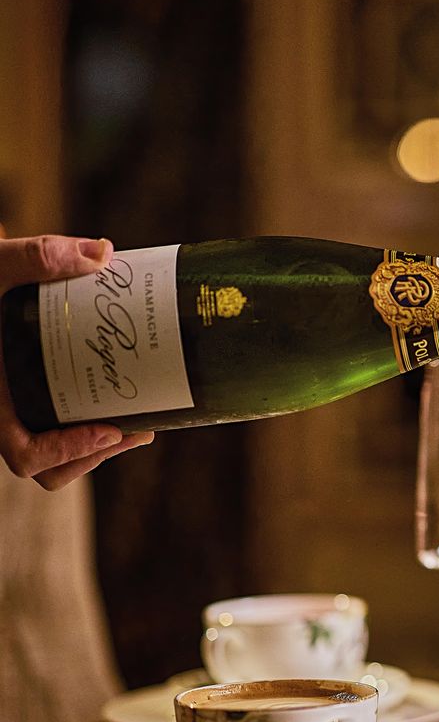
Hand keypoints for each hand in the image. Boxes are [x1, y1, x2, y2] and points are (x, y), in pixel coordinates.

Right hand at [0, 233, 153, 488]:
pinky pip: (62, 432)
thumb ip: (38, 257)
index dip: (65, 452)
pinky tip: (128, 407)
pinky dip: (92, 428)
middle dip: (96, 455)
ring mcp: (20, 412)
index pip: (23, 454)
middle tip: (141, 431)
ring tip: (142, 427)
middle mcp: (4, 413)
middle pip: (49, 468)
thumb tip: (103, 253)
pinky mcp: (37, 402)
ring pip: (57, 459)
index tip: (109, 430)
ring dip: (99, 450)